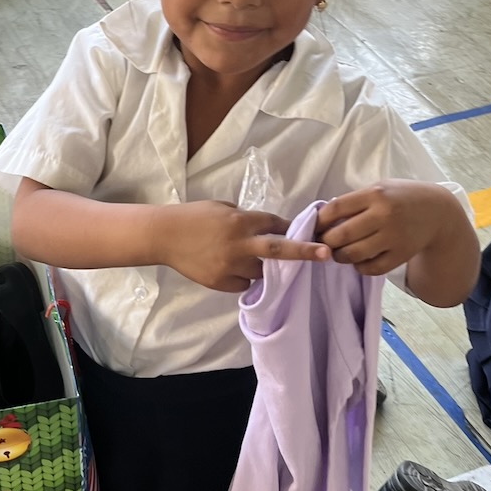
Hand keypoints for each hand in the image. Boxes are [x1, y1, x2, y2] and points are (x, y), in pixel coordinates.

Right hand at [156, 201, 329, 292]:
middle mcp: (239, 245)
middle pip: (278, 250)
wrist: (164, 236)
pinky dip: (243, 277)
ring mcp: (231, 266)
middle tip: (326, 253)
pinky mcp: (221, 282)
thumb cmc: (193, 216)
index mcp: (240, 222)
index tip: (304, 230)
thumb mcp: (222, 207)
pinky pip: (244, 283)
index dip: (289, 227)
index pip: (275, 224)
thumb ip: (244, 217)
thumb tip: (266, 226)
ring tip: (244, 257)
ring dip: (262, 266)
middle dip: (304, 251)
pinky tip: (228, 266)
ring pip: (261, 271)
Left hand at [315, 180, 449, 276]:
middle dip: (326, 242)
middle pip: (341, 235)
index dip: (319, 221)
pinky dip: (359, 267)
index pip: (335, 209)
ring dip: (340, 257)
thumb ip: (355, 201)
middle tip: (323, 243)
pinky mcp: (401, 255)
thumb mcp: (379, 188)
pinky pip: (372, 268)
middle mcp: (383, 215)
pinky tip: (358, 260)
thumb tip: (324, 218)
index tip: (315, 227)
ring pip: (354, 255)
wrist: (438, 212)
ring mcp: (393, 237)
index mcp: (374, 194)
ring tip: (339, 253)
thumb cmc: (401, 198)